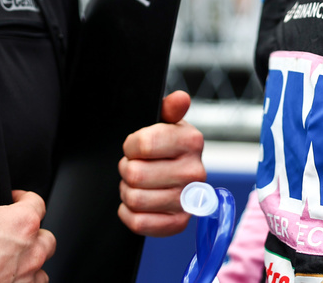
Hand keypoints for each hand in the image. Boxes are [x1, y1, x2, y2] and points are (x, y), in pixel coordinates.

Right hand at [0, 127, 54, 282]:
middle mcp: (30, 251)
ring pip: (42, 264)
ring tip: (15, 255)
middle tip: (14, 229)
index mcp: (21, 222)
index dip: (24, 198)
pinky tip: (10, 277)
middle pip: (46, 236)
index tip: (13, 199)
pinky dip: (25, 280)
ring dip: (32, 259)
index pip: (37, 203)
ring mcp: (25, 276)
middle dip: (33, 230)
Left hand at [118, 90, 206, 236]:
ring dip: (127, 191)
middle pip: (135, 174)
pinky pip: (139, 222)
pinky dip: (129, 213)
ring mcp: (188, 200)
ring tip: (138, 183)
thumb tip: (180, 98)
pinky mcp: (179, 223)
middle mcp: (195, 172)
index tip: (136, 146)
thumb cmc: (167, 146)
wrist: (179, 175)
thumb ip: (169, 108)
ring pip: (135, 199)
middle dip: (127, 169)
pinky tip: (138, 203)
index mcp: (192, 141)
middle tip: (136, 166)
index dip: (130, 146)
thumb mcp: (167, 122)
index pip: (143, 145)